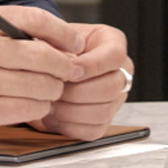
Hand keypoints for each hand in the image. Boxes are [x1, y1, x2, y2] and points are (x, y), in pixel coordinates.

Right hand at [0, 5, 95, 145]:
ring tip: (49, 90)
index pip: (35, 20)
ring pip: (40, 84)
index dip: (63, 34)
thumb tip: (61, 40)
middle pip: (43, 55)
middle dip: (64, 67)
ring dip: (52, 90)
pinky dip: (38, 108)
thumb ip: (11, 31)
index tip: (76, 45)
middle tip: (70, 73)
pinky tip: (33, 105)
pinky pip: (28, 107)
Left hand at [28, 23, 132, 139]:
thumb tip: (65, 62)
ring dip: (71, 111)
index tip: (69, 71)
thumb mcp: (55, 37)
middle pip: (112, 87)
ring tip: (50, 103)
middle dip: (77, 92)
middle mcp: (120, 71)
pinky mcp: (104, 120)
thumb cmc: (53, 48)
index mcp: (113, 43)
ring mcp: (115, 98)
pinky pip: (93, 130)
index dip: (91, 66)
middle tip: (54, 90)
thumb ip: (59, 45)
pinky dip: (70, 126)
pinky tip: (54, 116)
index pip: (114, 56)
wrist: (48, 65)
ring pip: (103, 111)